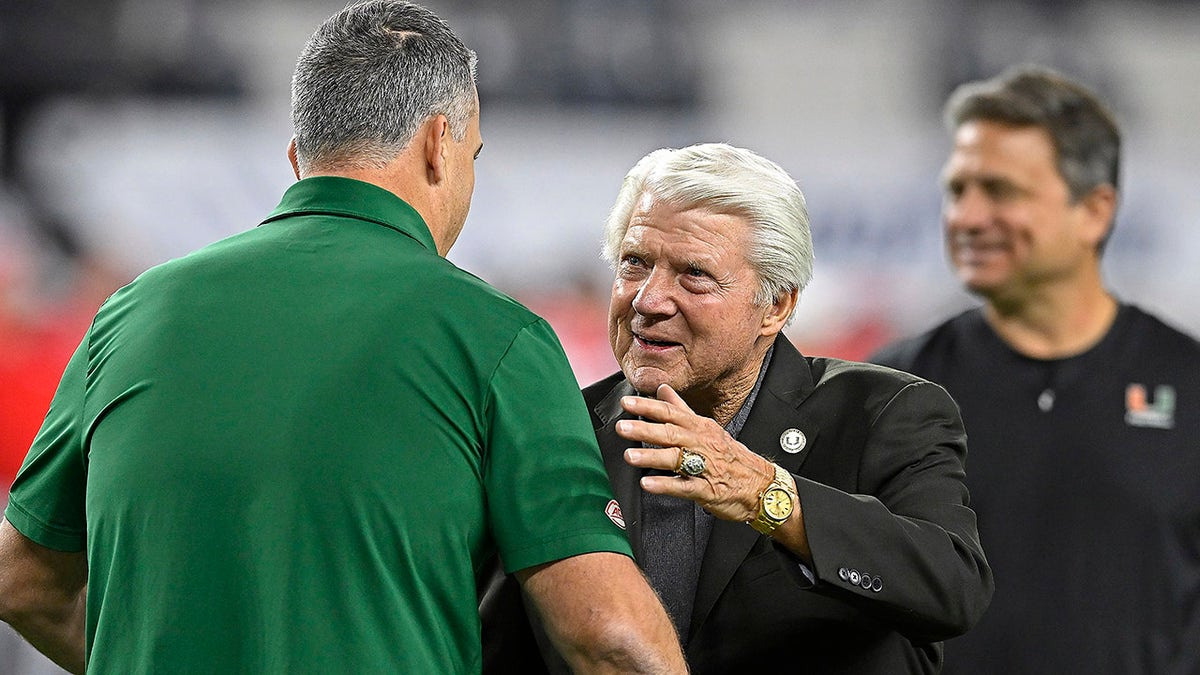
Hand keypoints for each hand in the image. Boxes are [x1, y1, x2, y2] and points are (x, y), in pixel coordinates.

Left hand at [618, 383, 774, 522]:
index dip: (648, 407)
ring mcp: (705, 467)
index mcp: (700, 427)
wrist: (761, 485)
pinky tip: (648, 484)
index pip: (672, 412)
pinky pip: (684, 487)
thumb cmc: (732, 456)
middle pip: (671, 433)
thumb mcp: (708, 427)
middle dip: (645, 429)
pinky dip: (665, 486)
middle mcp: (701, 444)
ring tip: (630, 456)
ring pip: (676, 459)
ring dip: (651, 457)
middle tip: (622, 427)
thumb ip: (682, 409)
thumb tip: (662, 389)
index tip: (627, 402)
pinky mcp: (707, 490)